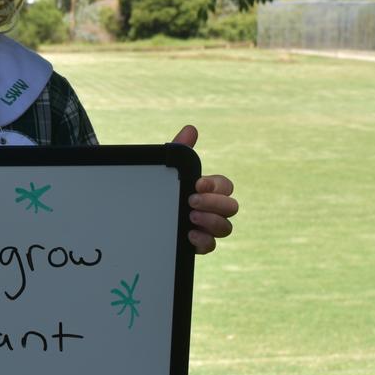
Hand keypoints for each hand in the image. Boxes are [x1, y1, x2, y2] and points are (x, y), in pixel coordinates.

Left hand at [171, 125, 238, 254]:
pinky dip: (203, 240)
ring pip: (226, 228)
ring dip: (211, 221)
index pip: (225, 186)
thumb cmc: (164, 189)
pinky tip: (189, 234)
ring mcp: (207, 227)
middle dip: (214, 203)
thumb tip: (190, 129)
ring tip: (190, 216)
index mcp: (209, 190)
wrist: (143, 215)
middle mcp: (213, 209)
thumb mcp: (169, 170)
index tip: (198, 184)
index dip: (215, 185)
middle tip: (191, 201)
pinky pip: (211, 246)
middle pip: (231, 207)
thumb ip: (180, 149)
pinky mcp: (198, 243)